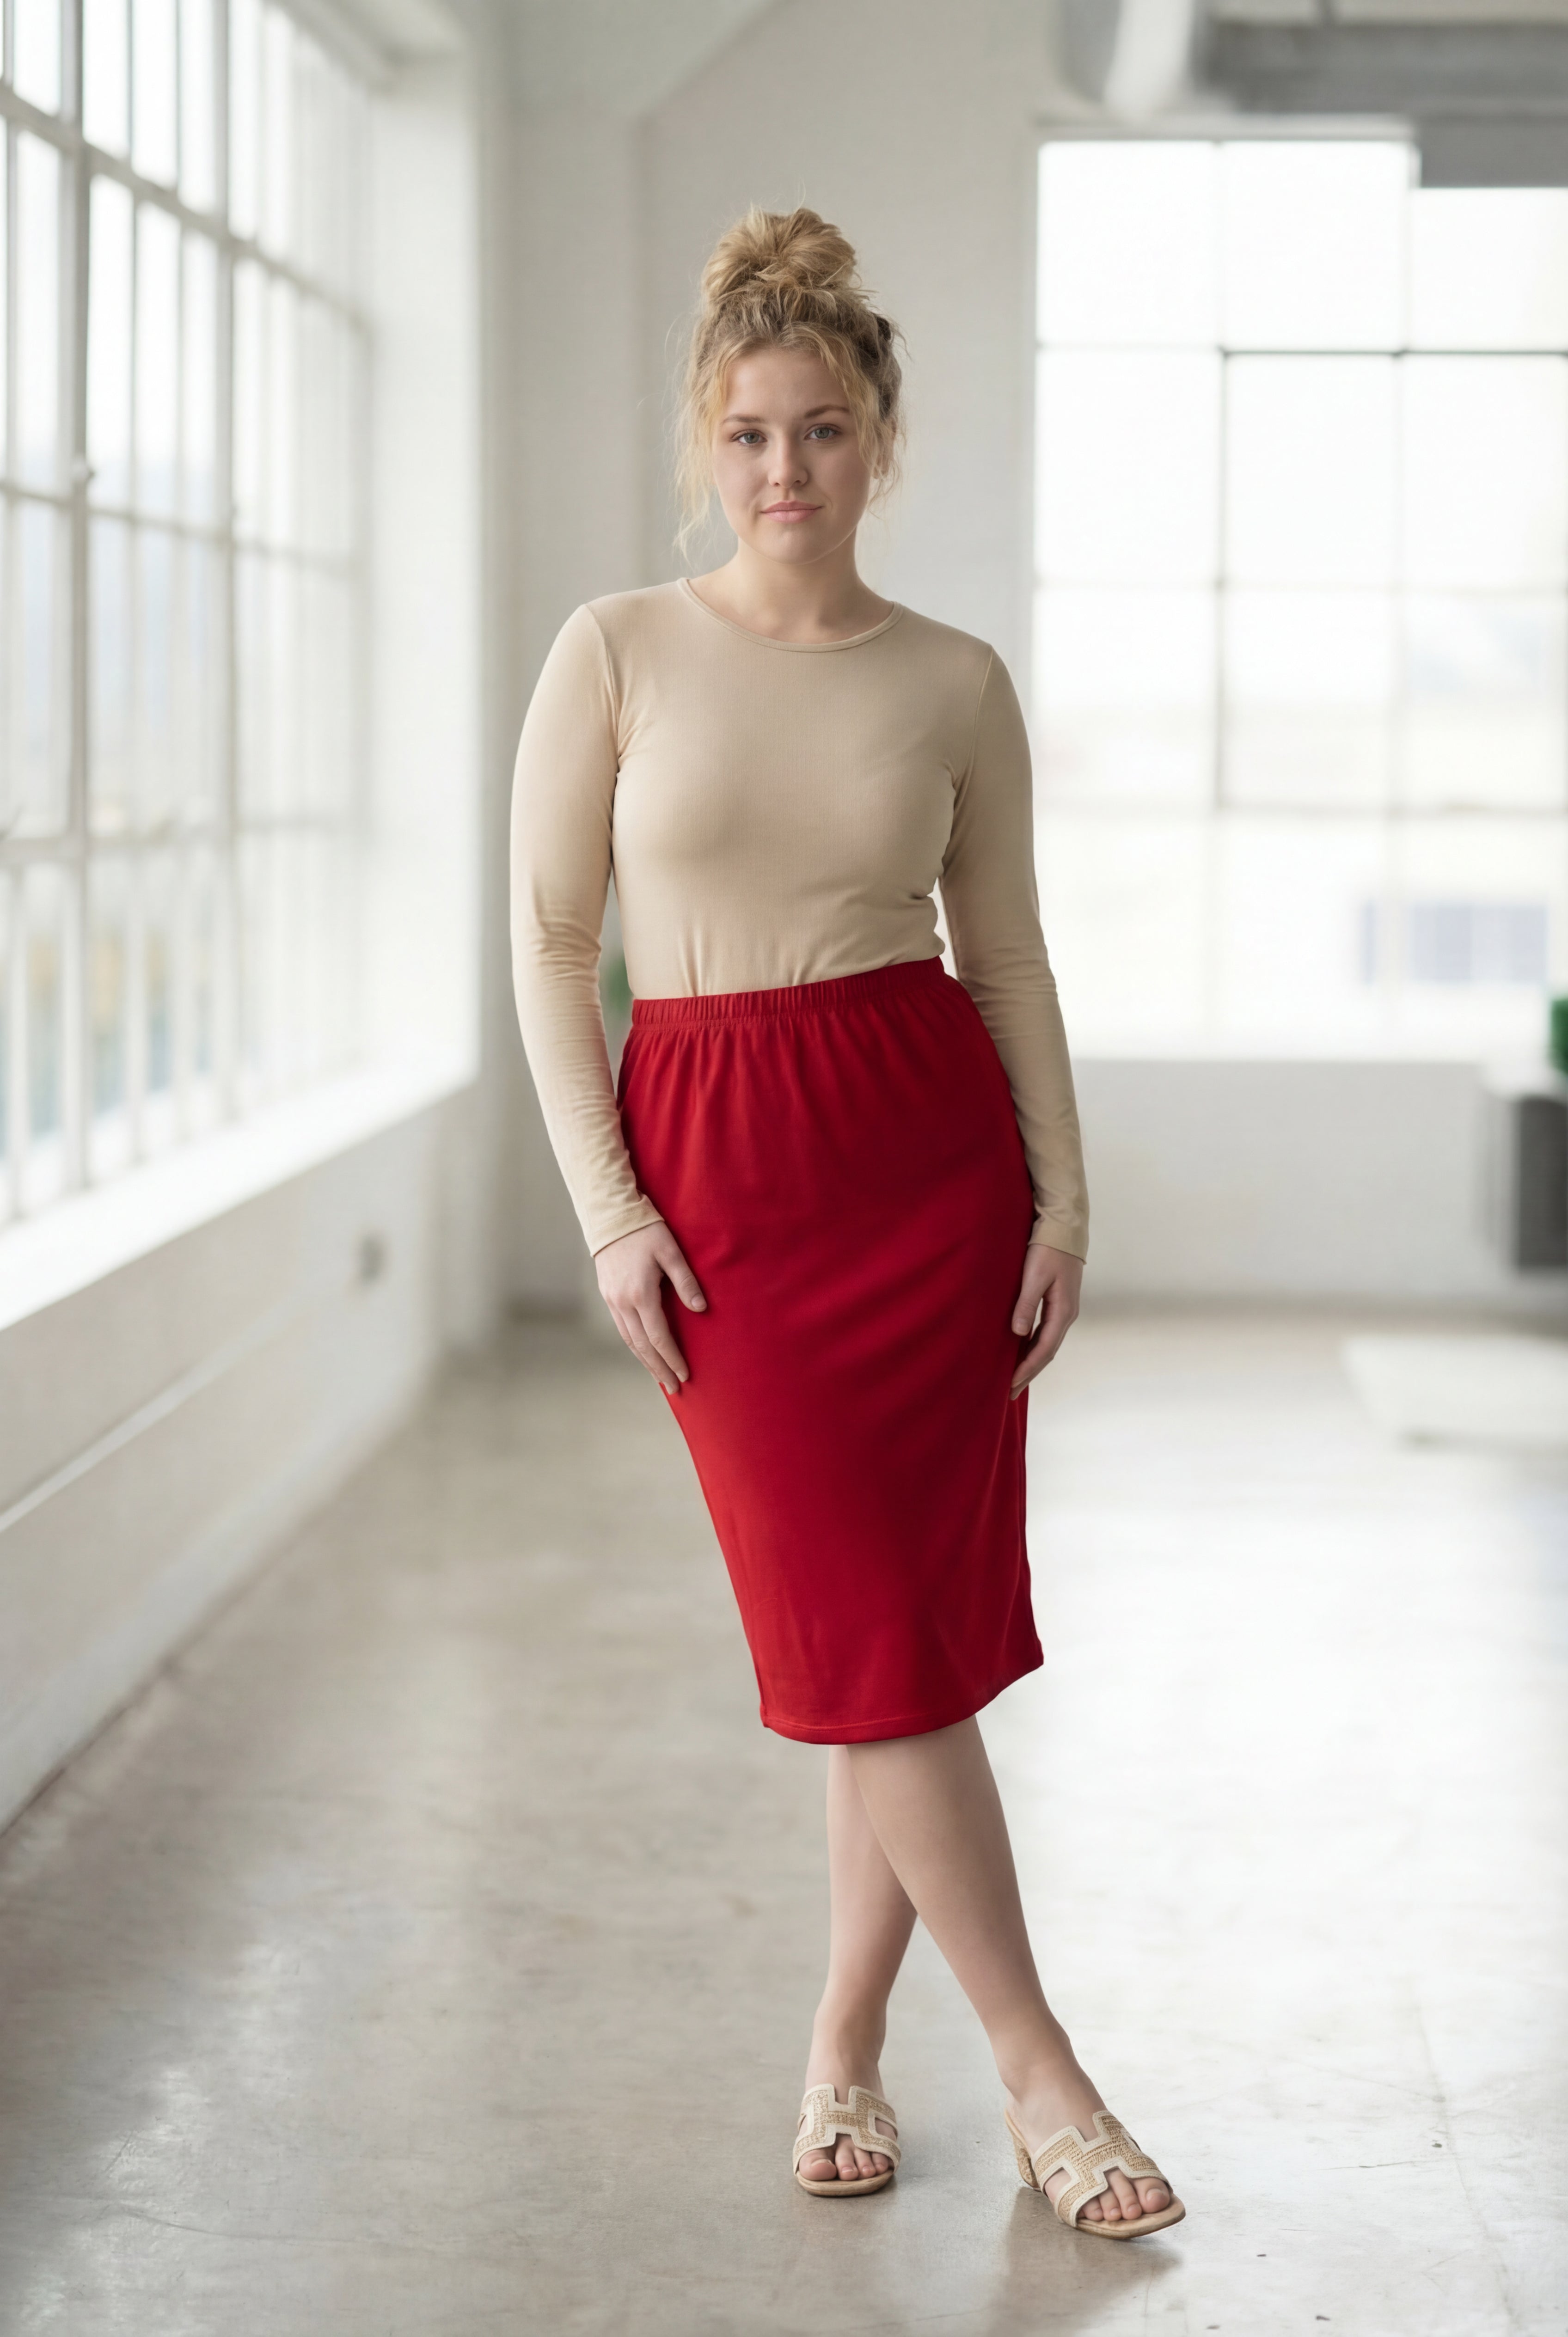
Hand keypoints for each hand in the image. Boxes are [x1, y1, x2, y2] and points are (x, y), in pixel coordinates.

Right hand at [595, 1222, 706, 1393]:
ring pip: (629, 1340)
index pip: (658, 1337)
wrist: (611, 1217)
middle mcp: (623, 1303)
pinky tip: (644, 1352)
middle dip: (659, 1368)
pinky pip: (622, 1329)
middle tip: (675, 1388)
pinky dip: (634, 1345)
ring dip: (645, 1361)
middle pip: (642, 1346)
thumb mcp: (671, 1252)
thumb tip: (700, 1309)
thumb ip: (686, 1281)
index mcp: (641, 1294)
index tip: (685, 1374)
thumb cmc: (646, 1230)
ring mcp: (612, 1300)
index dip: (672, 1358)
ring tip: (660, 1377)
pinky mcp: (608, 1295)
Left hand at [1009, 1243, 1082, 1399]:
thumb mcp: (1034, 1276)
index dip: (1026, 1369)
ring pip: (1046, 1344)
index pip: (1043, 1350)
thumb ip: (1026, 1304)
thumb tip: (1017, 1333)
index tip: (1010, 1384)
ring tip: (1015, 1378)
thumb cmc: (1048, 1249)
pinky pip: (1045, 1333)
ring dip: (1032, 1362)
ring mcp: (1064, 1310)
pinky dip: (1034, 1347)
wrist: (1064, 1230)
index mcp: (1063, 1312)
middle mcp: (1066, 1315)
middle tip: (1010, 1392)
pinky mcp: (1058, 1303)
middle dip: (1029, 1373)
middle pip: (1047, 1352)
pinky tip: (1022, 1352)